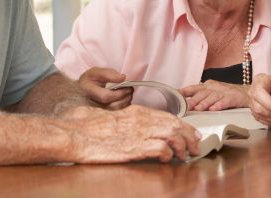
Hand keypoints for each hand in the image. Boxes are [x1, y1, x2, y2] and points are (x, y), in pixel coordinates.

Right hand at [61, 104, 200, 162]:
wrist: (75, 134)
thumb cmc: (85, 126)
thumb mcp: (109, 116)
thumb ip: (122, 119)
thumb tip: (123, 124)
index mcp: (136, 112)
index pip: (168, 117)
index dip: (184, 126)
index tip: (191, 133)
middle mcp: (141, 119)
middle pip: (175, 125)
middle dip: (189, 137)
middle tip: (195, 147)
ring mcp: (139, 133)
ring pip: (173, 135)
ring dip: (183, 146)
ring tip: (186, 155)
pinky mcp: (135, 148)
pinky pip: (161, 148)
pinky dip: (168, 153)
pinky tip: (167, 158)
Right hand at [78, 67, 132, 109]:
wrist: (81, 91)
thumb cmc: (89, 81)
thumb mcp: (96, 72)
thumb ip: (109, 74)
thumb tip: (123, 77)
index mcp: (88, 91)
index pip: (105, 96)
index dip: (119, 93)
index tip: (128, 87)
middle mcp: (91, 104)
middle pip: (112, 105)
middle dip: (124, 97)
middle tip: (131, 89)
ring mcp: (96, 112)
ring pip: (115, 111)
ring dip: (125, 102)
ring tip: (129, 93)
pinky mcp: (102, 115)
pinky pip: (115, 114)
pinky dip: (123, 106)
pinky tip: (125, 99)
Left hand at [179, 80, 248, 110]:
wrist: (246, 92)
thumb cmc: (227, 94)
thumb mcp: (212, 92)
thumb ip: (200, 97)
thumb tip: (185, 104)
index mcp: (207, 86)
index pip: (193, 88)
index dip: (184, 91)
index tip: (175, 95)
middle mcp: (214, 88)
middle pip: (202, 93)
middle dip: (193, 100)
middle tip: (186, 107)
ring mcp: (224, 92)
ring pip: (212, 97)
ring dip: (204, 103)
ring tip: (198, 109)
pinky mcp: (233, 98)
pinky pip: (225, 101)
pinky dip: (219, 105)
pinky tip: (214, 109)